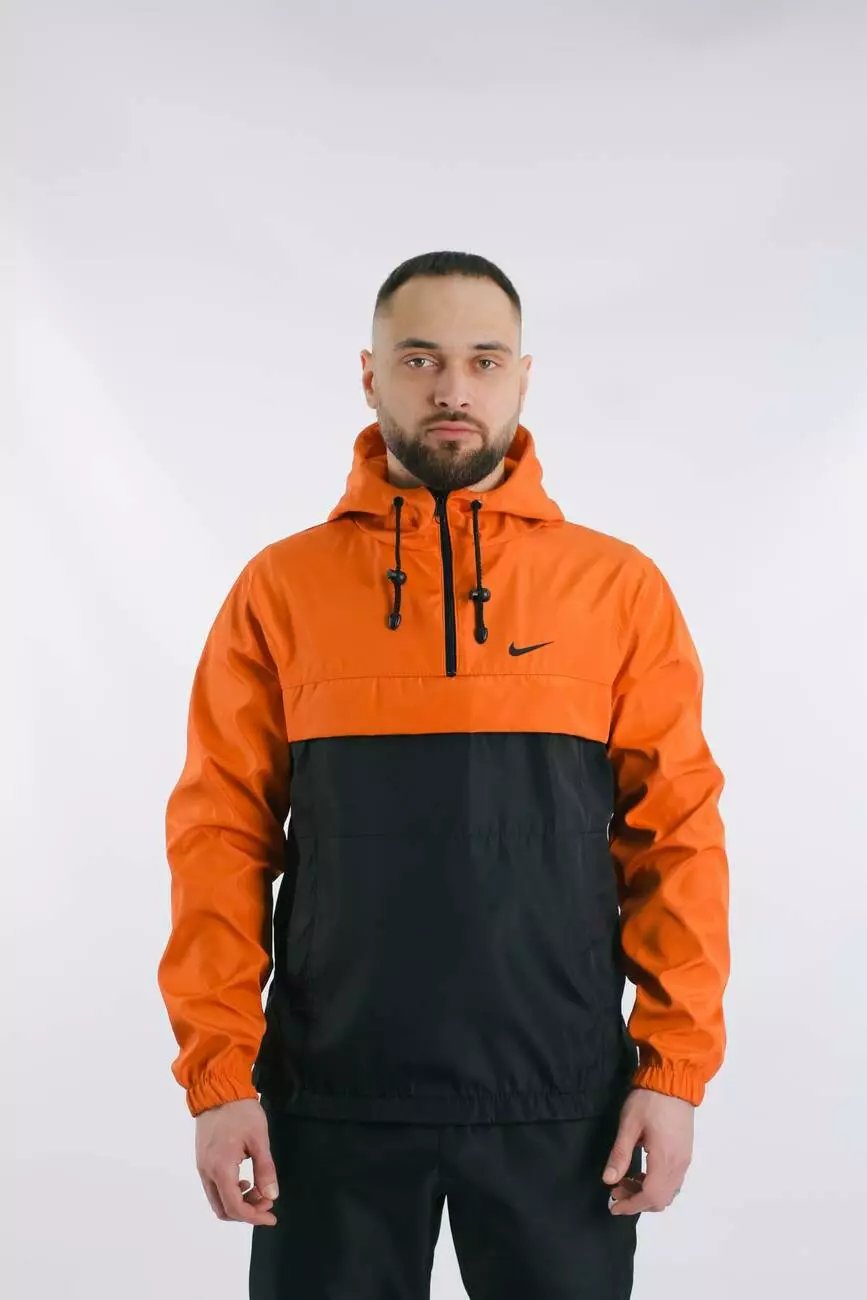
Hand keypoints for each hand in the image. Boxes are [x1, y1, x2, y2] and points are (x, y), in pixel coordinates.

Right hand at [195, 1097, 279, 1225]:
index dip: (254, 1217)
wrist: (218, 1089)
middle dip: (247, 1212)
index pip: (235, 1207)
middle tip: (267, 1203)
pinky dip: (230, 1192)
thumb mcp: (259, 1139)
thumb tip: (271, 1196)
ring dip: (238, 1203)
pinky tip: (245, 1181)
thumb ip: (265, 1169)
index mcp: (221, 1168)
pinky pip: (214, 1187)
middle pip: (223, 1209)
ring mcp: (202, 1166)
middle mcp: (207, 1172)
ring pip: (217, 1200)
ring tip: (259, 1191)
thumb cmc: (241, 1111)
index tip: (272, 1216)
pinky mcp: (203, 1160)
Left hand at [602, 1087, 693, 1214]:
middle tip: (615, 1191)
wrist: (674, 1080)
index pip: (650, 1196)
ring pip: (668, 1192)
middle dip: (637, 1202)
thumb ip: (619, 1154)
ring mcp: (685, 1159)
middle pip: (661, 1199)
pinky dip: (657, 1184)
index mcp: (664, 1159)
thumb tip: (608, 1180)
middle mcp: (678, 1164)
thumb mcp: (629, 1124)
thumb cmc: (649, 1100)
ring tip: (625, 1180)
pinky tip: (641, 1171)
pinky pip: (673, 1180)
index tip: (613, 1206)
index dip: (631, 1206)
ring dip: (647, 1193)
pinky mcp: (685, 1152)